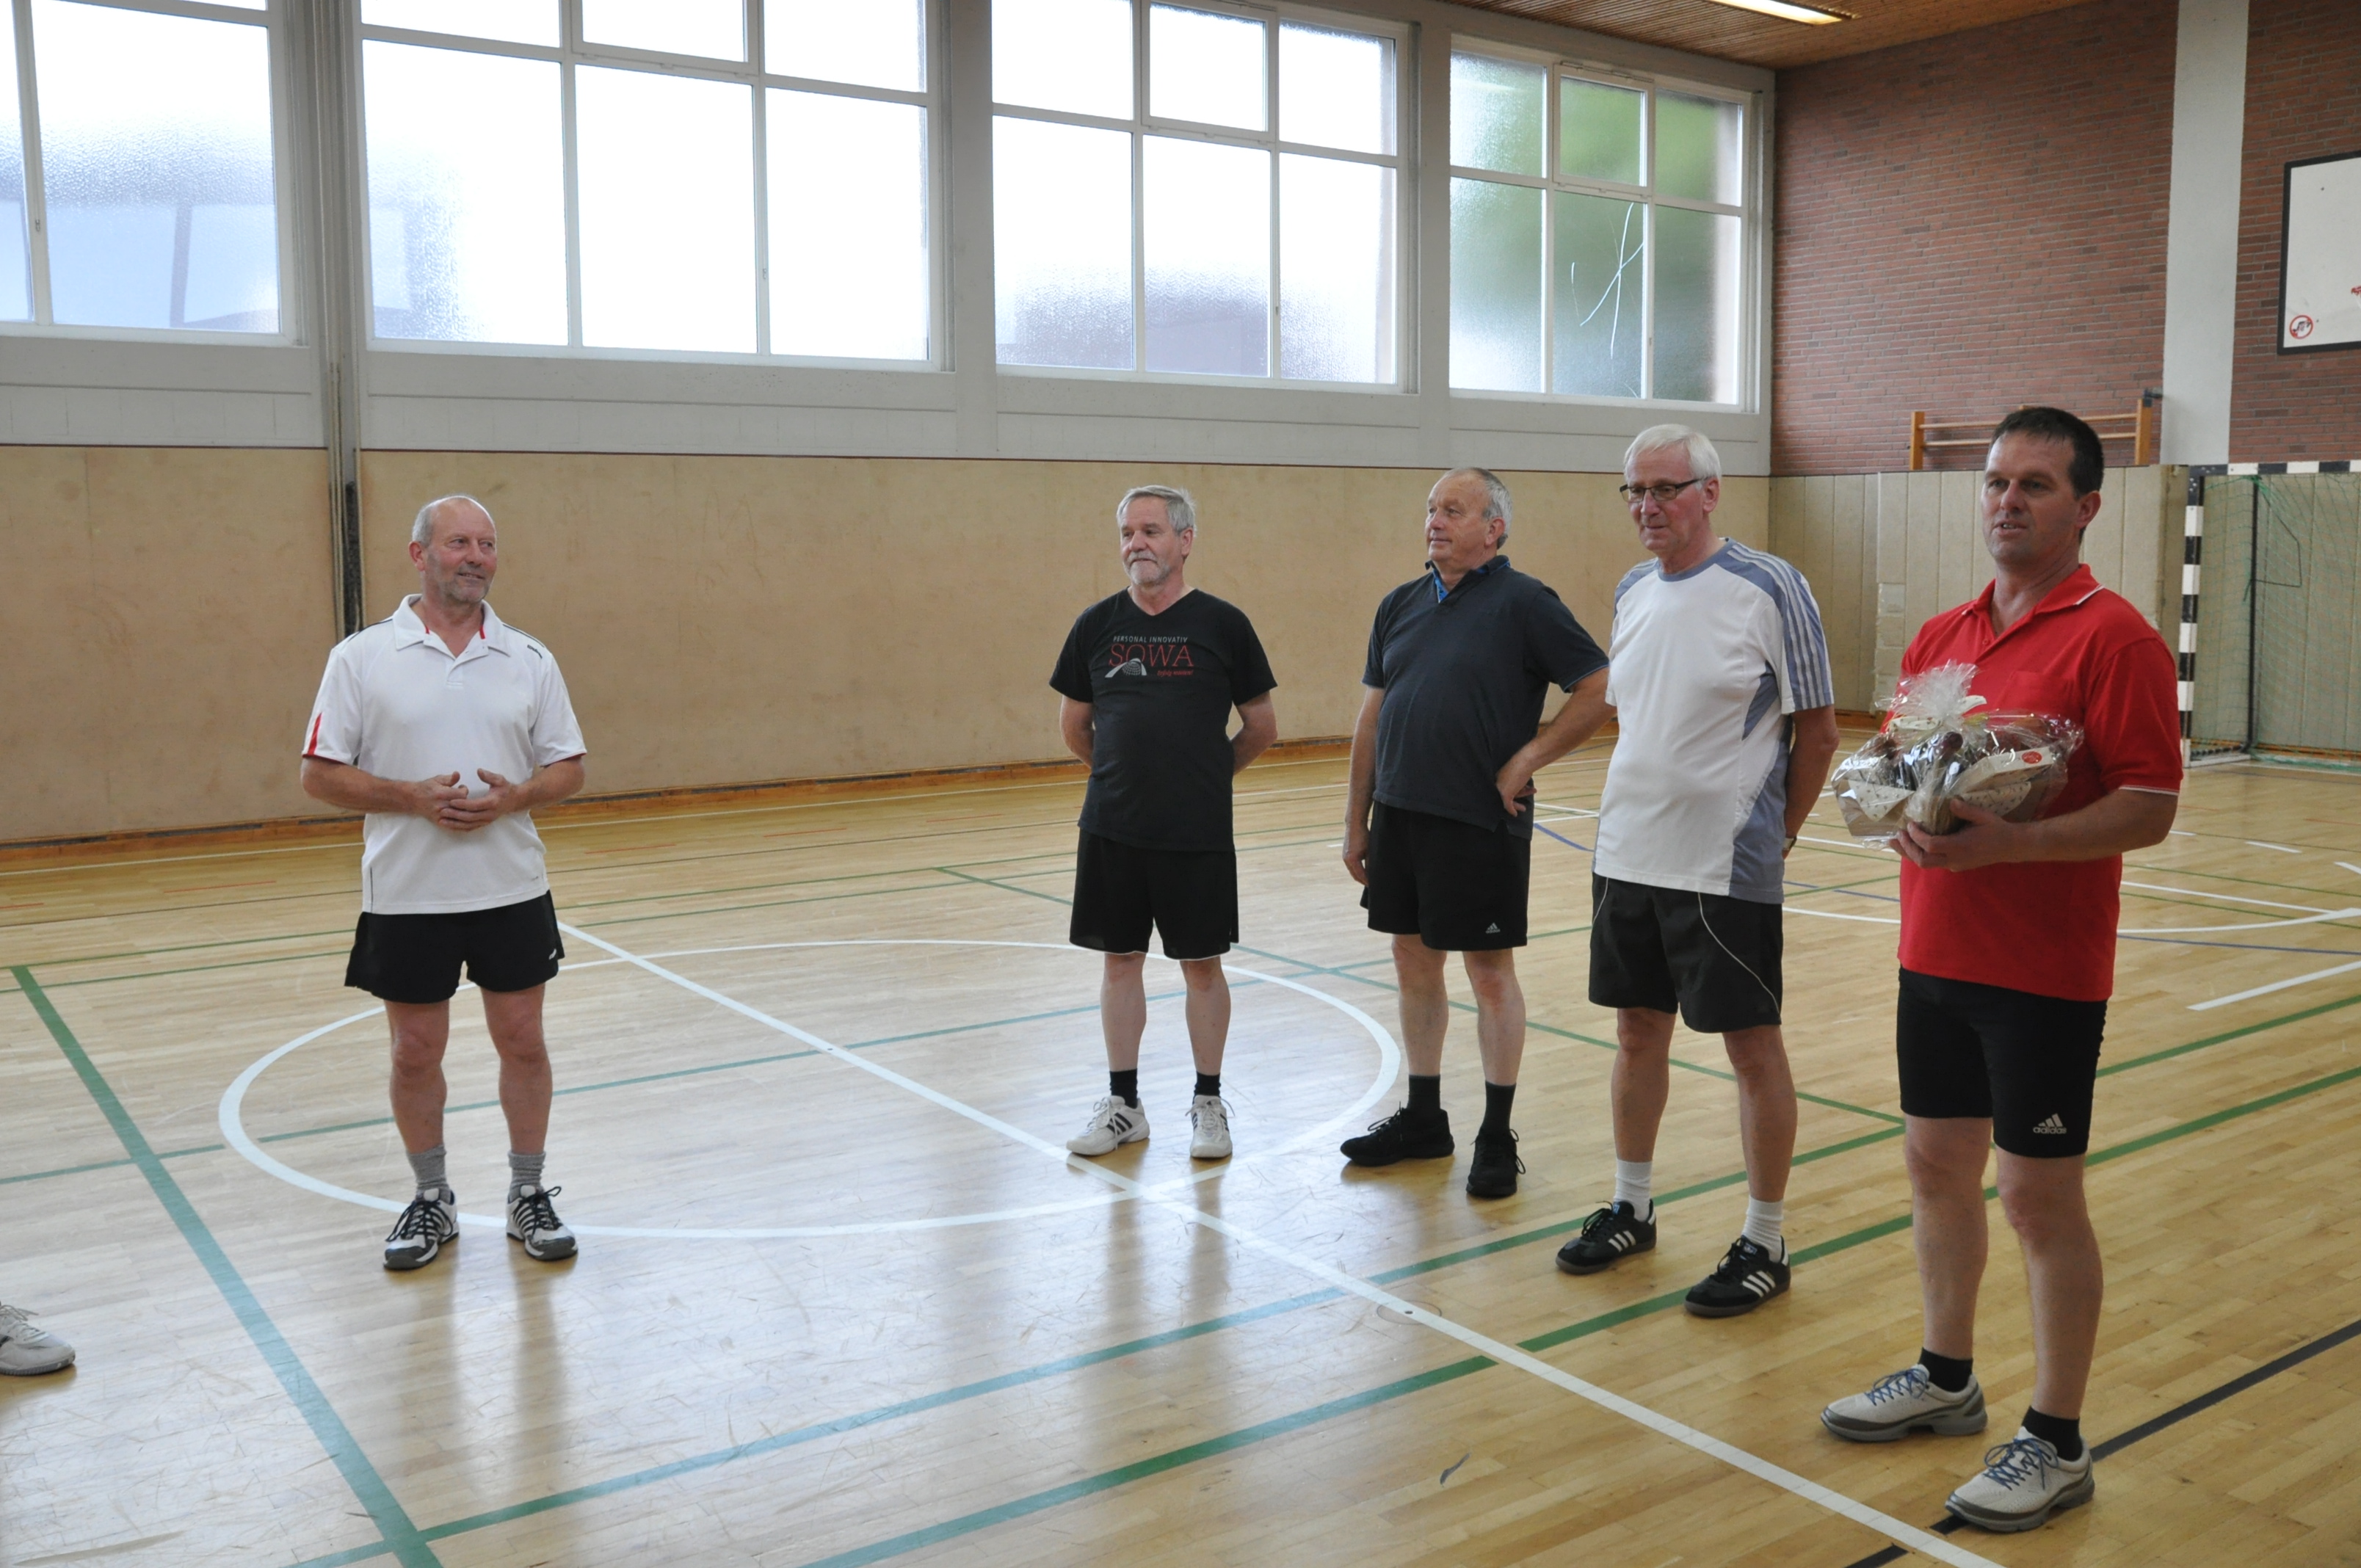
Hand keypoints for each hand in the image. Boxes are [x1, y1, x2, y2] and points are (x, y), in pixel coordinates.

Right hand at [411, 772, 466, 823]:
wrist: (412, 799)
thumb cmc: (426, 788)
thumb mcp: (437, 779)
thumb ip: (449, 778)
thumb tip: (457, 774)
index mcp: (442, 794)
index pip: (462, 795)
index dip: (464, 790)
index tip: (461, 788)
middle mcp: (441, 806)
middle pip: (462, 806)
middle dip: (465, 801)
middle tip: (461, 796)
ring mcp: (440, 815)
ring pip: (460, 816)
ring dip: (463, 810)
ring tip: (461, 804)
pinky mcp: (439, 821)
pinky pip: (454, 824)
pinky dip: (459, 820)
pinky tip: (460, 814)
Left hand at [437, 769, 519, 831]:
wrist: (515, 801)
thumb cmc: (506, 789)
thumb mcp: (499, 780)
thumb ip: (488, 776)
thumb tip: (479, 771)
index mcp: (492, 803)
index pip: (474, 805)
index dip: (462, 804)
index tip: (451, 801)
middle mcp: (489, 814)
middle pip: (469, 817)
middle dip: (455, 815)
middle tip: (442, 811)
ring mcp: (487, 820)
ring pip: (468, 825)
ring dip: (455, 824)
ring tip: (442, 821)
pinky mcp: (484, 823)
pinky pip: (471, 828)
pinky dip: (460, 828)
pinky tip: (450, 826)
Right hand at [1342, 825, 1369, 885]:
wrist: (1354, 825)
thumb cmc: (1364, 836)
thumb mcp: (1369, 850)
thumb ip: (1370, 863)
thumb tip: (1373, 873)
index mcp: (1352, 860)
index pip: (1361, 875)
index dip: (1367, 881)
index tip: (1374, 885)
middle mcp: (1346, 860)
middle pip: (1355, 876)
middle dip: (1363, 881)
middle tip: (1371, 886)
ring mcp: (1344, 857)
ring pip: (1352, 872)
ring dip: (1359, 877)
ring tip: (1368, 880)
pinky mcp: (1345, 854)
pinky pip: (1351, 867)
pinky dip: (1356, 871)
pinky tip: (1363, 871)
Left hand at [1495, 757, 1536, 819]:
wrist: (1525, 762)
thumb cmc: (1524, 765)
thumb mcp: (1520, 774)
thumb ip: (1518, 782)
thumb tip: (1523, 788)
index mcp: (1499, 776)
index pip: (1507, 787)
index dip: (1516, 792)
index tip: (1522, 794)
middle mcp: (1497, 782)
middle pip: (1506, 794)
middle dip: (1515, 800)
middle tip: (1522, 806)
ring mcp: (1500, 788)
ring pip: (1507, 800)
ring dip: (1516, 805)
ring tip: (1523, 808)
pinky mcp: (1504, 794)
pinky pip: (1507, 805)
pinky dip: (1511, 810)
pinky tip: (1515, 814)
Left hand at [1894, 799, 2019, 871]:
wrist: (2010, 847)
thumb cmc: (1996, 829)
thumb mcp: (1983, 816)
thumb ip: (1965, 810)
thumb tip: (1950, 801)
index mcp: (1960, 847)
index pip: (1931, 845)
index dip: (1917, 836)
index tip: (1910, 824)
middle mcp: (1955, 860)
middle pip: (1923, 860)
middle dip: (1907, 848)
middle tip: (1897, 834)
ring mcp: (1954, 865)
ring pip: (1925, 864)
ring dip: (1909, 853)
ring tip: (1895, 842)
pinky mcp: (1955, 866)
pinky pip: (1932, 863)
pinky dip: (1919, 854)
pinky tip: (1912, 845)